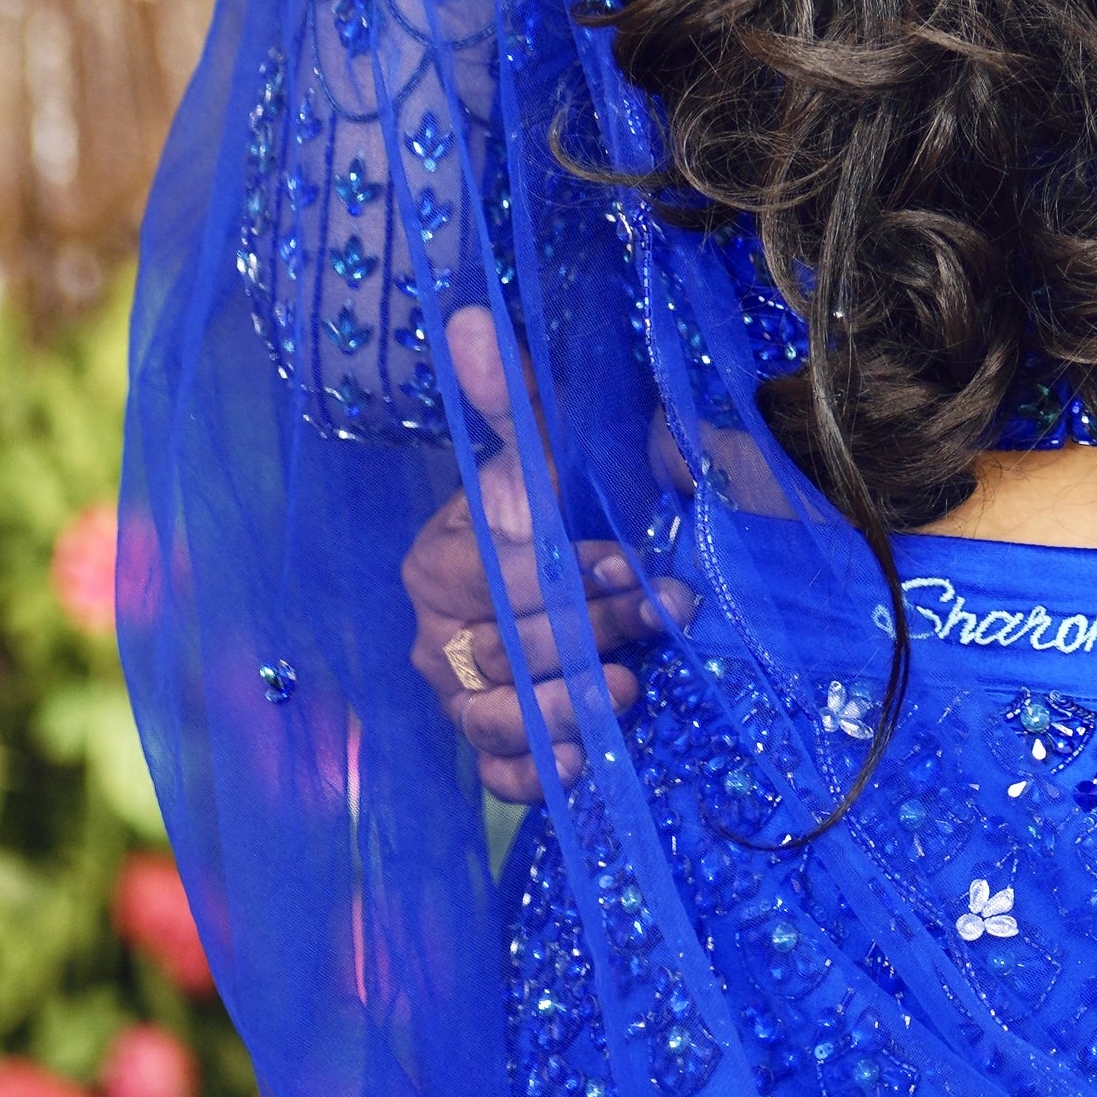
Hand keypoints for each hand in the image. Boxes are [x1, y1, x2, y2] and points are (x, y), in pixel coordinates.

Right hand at [406, 307, 678, 803]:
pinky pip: (499, 777)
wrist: (615, 573)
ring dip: (561, 708)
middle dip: (580, 631)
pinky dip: (535, 778)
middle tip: (659, 614)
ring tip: (625, 692)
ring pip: (494, 718)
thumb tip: (470, 318)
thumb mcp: (555, 446)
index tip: (623, 558)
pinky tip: (579, 768)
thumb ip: (513, 396)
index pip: (481, 574)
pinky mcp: (495, 750)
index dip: (551, 571)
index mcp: (438, 558)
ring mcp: (461, 698)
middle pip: (495, 649)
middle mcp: (437, 635)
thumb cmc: (575, 506)